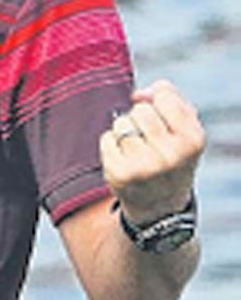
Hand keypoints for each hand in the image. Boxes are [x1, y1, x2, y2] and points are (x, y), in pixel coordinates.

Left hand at [100, 80, 205, 224]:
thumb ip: (170, 99)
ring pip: (121, 123)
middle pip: (140, 110)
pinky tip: (124, 160)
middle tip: (150, 141)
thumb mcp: (185, 129)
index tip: (164, 120)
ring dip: (124, 132)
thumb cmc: (171, 156)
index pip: (164, 97)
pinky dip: (111, 144)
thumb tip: (139, 94)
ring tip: (138, 152)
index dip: (159, 103)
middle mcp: (171, 155)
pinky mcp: (120, 173)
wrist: (160, 205)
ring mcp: (145, 166)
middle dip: (141, 119)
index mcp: (193, 140)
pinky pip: (106, 138)